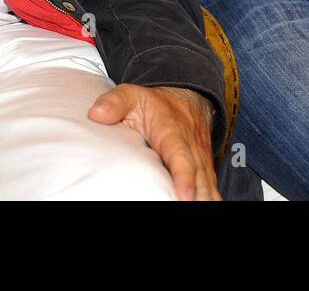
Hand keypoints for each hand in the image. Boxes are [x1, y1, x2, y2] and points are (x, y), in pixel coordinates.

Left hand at [89, 84, 219, 199]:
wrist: (186, 98)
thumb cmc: (154, 103)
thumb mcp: (132, 95)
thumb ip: (115, 102)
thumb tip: (96, 113)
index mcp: (171, 132)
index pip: (179, 155)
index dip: (184, 175)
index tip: (185, 194)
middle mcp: (190, 148)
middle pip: (199, 176)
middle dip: (199, 196)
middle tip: (192, 209)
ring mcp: (200, 159)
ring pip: (208, 184)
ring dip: (207, 199)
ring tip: (202, 212)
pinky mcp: (205, 169)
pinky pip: (211, 187)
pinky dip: (212, 199)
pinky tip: (209, 208)